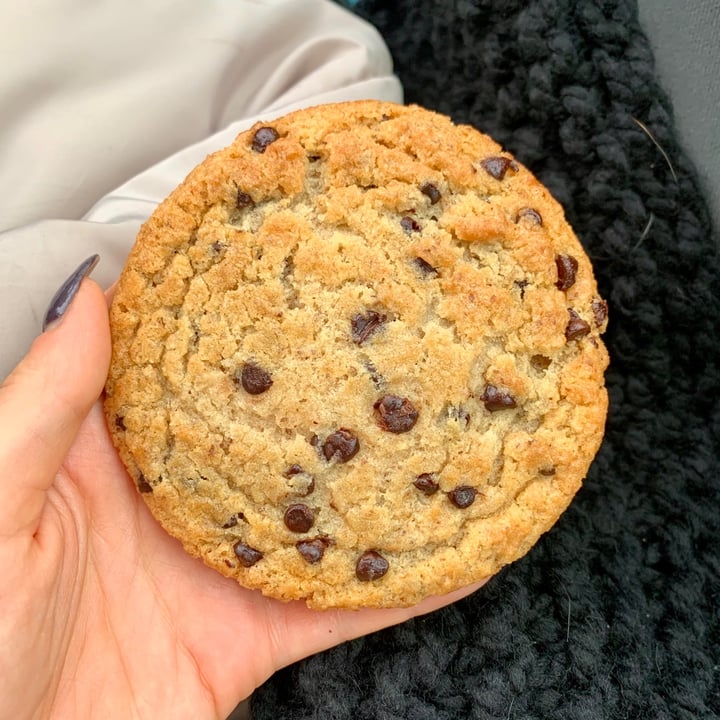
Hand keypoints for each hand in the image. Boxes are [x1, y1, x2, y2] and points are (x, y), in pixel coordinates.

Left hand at [0, 257, 484, 719]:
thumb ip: (43, 404)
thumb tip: (91, 297)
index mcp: (107, 458)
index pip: (181, 366)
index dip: (231, 318)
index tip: (286, 265)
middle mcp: (175, 501)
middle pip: (268, 434)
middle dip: (326, 392)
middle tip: (393, 339)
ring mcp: (220, 567)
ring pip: (319, 514)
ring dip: (380, 484)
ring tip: (444, 434)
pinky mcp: (249, 635)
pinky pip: (337, 608)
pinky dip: (399, 588)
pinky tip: (454, 558)